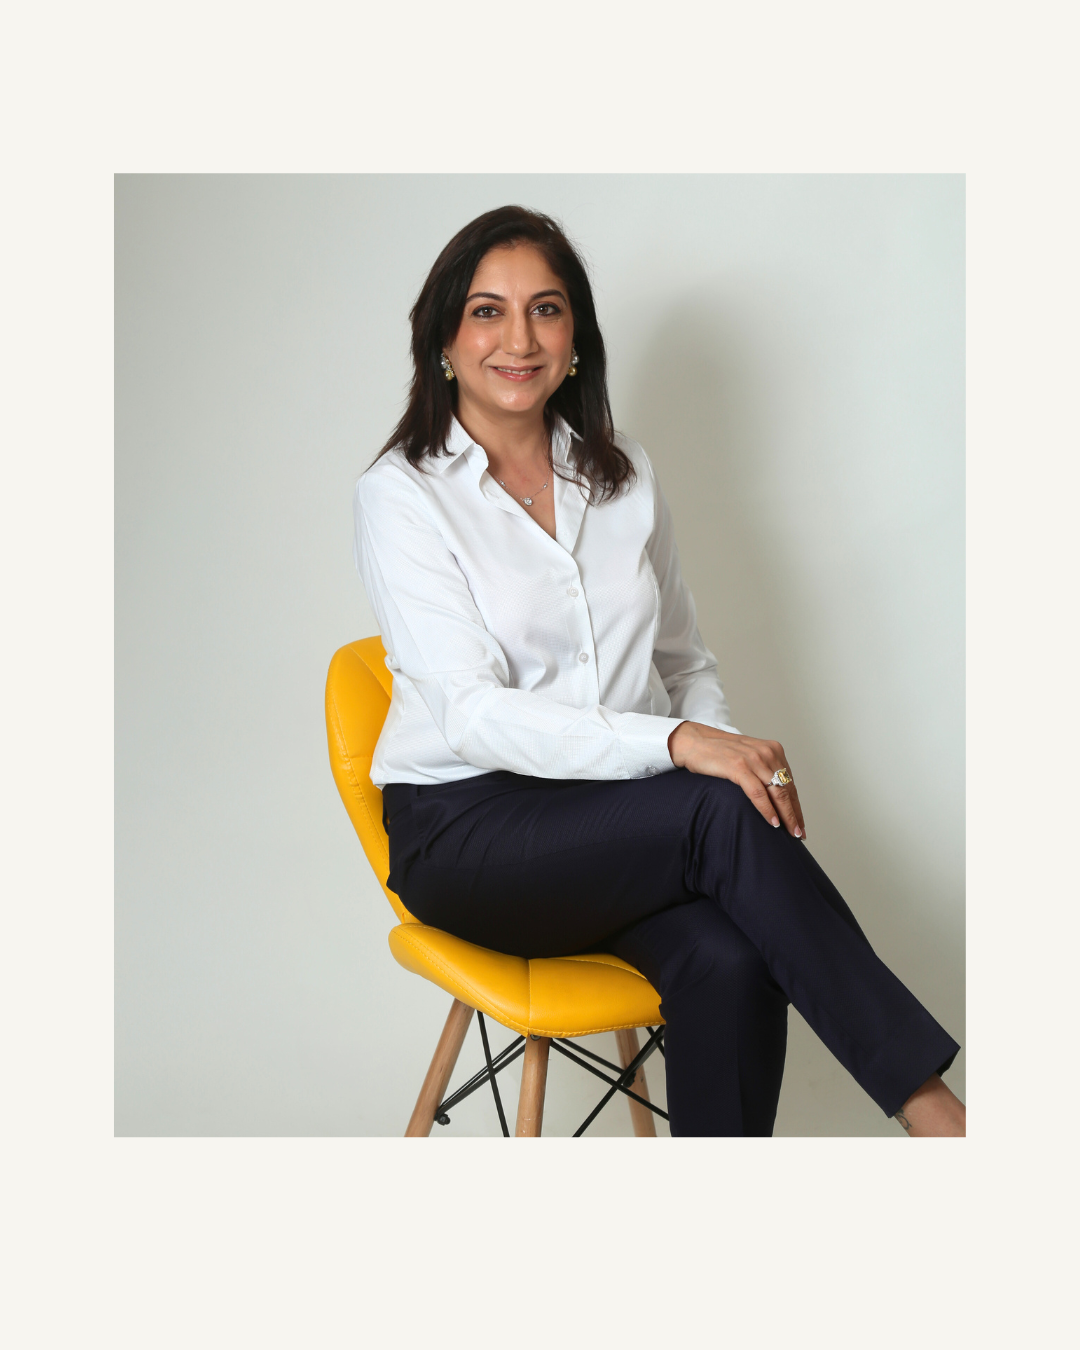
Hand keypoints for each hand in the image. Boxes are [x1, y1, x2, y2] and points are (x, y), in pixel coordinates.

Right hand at [667, 721, 805, 838]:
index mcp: (772, 750)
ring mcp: (754, 759)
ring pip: (777, 793)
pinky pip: (758, 793)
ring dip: (786, 816)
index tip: (800, 823)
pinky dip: (767, 809)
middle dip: (794, 814)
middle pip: (787, 789)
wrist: (693, 741)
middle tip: (799, 834)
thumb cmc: (718, 753)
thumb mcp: (747, 757)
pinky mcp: (739, 766)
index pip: (789, 782)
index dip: (796, 805)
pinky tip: (773, 822)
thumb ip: (762, 770)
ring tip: (791, 833)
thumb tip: (775, 797)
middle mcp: (767, 753)